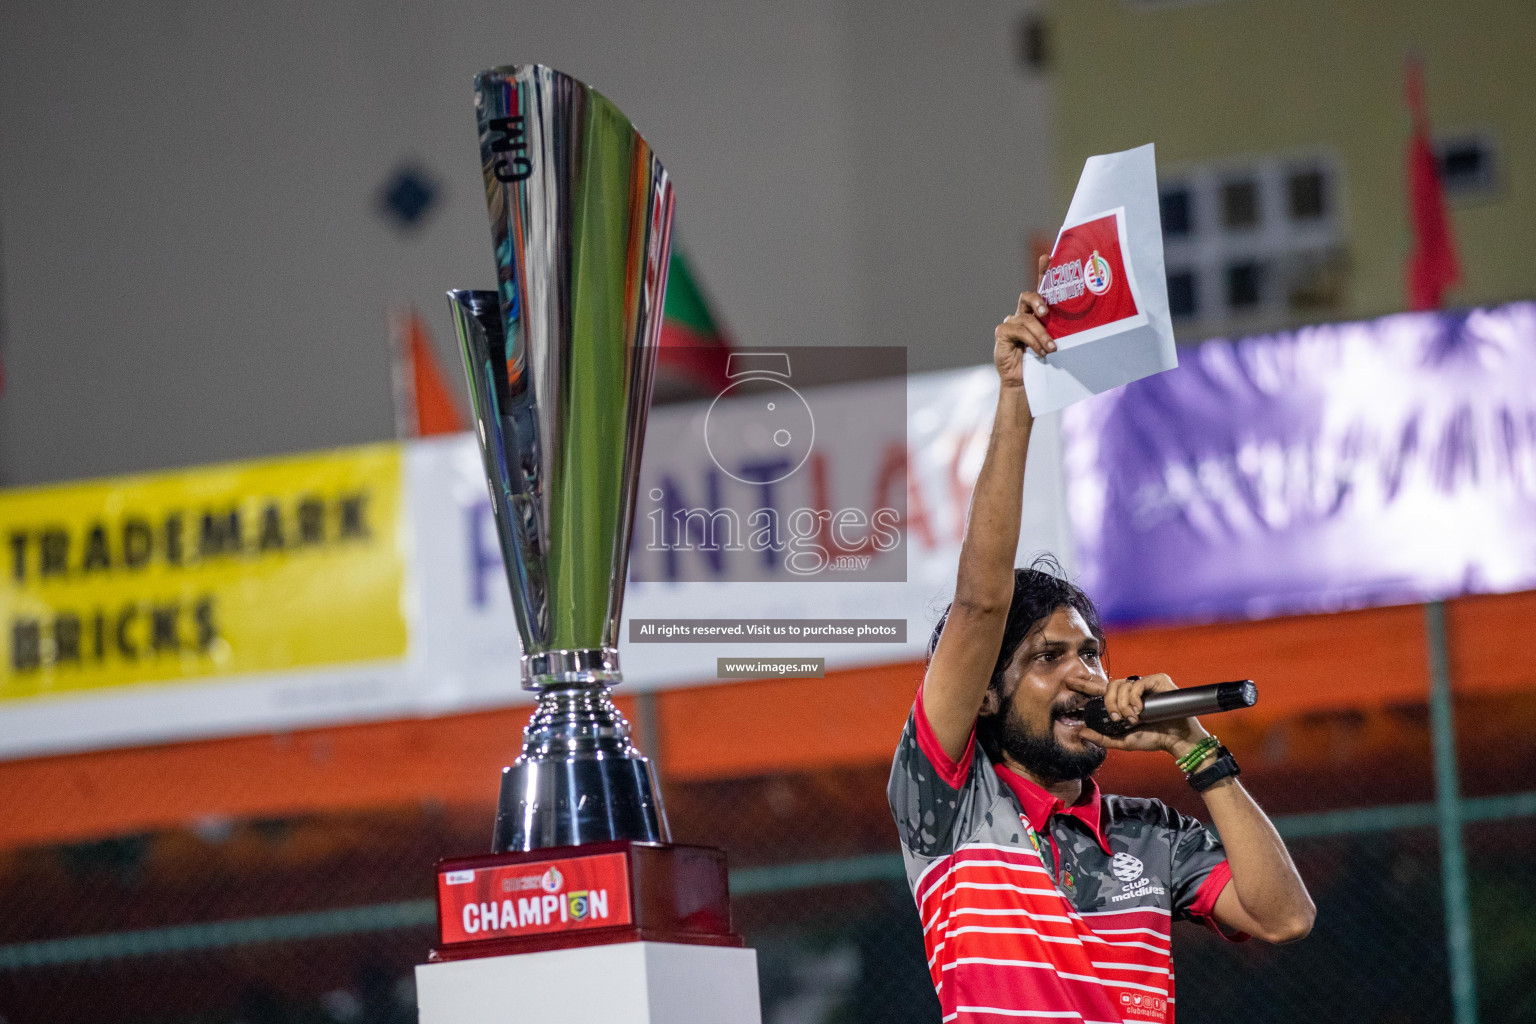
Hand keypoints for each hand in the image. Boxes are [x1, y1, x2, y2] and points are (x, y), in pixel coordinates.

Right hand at [993, 254, 1055, 390]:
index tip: (1048, 257)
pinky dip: (1031, 341)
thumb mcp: (1058, 340)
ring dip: (1041, 334)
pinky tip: (1039, 352)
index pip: (1041, 287)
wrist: (1026, 382)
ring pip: (1027, 319)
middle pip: (1027, 296)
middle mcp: (1023, 313)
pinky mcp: (1002, 332)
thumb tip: (1091, 321)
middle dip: (1038, 300)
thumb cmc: (1045, 360)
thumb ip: (1063, 328)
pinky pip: (1018, 330)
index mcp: (1037, 312)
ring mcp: (1011, 322)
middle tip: (1047, 312)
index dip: (1043, 271)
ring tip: (1051, 349)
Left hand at [1079, 673, 1211, 760]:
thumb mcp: (1123, 741)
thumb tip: (1081, 732)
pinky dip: (1133, 698)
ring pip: (1122, 684)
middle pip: (1110, 686)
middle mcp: (1132, 690)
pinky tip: (1138, 710)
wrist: (1177, 740)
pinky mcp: (1157, 680)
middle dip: (1109, 703)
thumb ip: (1102, 738)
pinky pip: (1137, 683)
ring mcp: (1145, 684)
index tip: (1070, 681)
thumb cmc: (1153, 738)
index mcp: (1123, 701)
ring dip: (1122, 704)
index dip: (1085, 684)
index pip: (1101, 690)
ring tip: (1132, 718)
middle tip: (1116, 718)